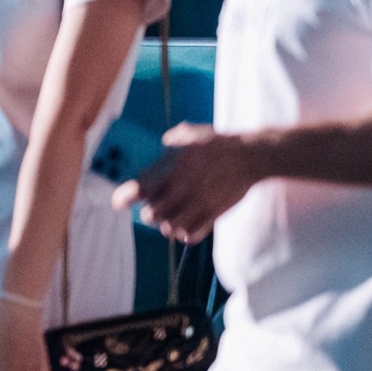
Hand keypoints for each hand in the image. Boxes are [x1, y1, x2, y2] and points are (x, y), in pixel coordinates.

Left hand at [114, 125, 262, 244]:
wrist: (250, 157)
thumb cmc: (218, 144)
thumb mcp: (189, 134)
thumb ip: (171, 141)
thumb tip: (163, 145)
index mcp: (168, 172)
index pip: (136, 191)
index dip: (124, 199)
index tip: (120, 203)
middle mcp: (179, 191)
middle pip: (149, 215)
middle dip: (149, 212)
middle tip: (155, 207)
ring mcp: (196, 206)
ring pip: (168, 229)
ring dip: (167, 225)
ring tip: (172, 217)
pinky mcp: (213, 216)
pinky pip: (190, 236)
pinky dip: (185, 234)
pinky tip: (186, 227)